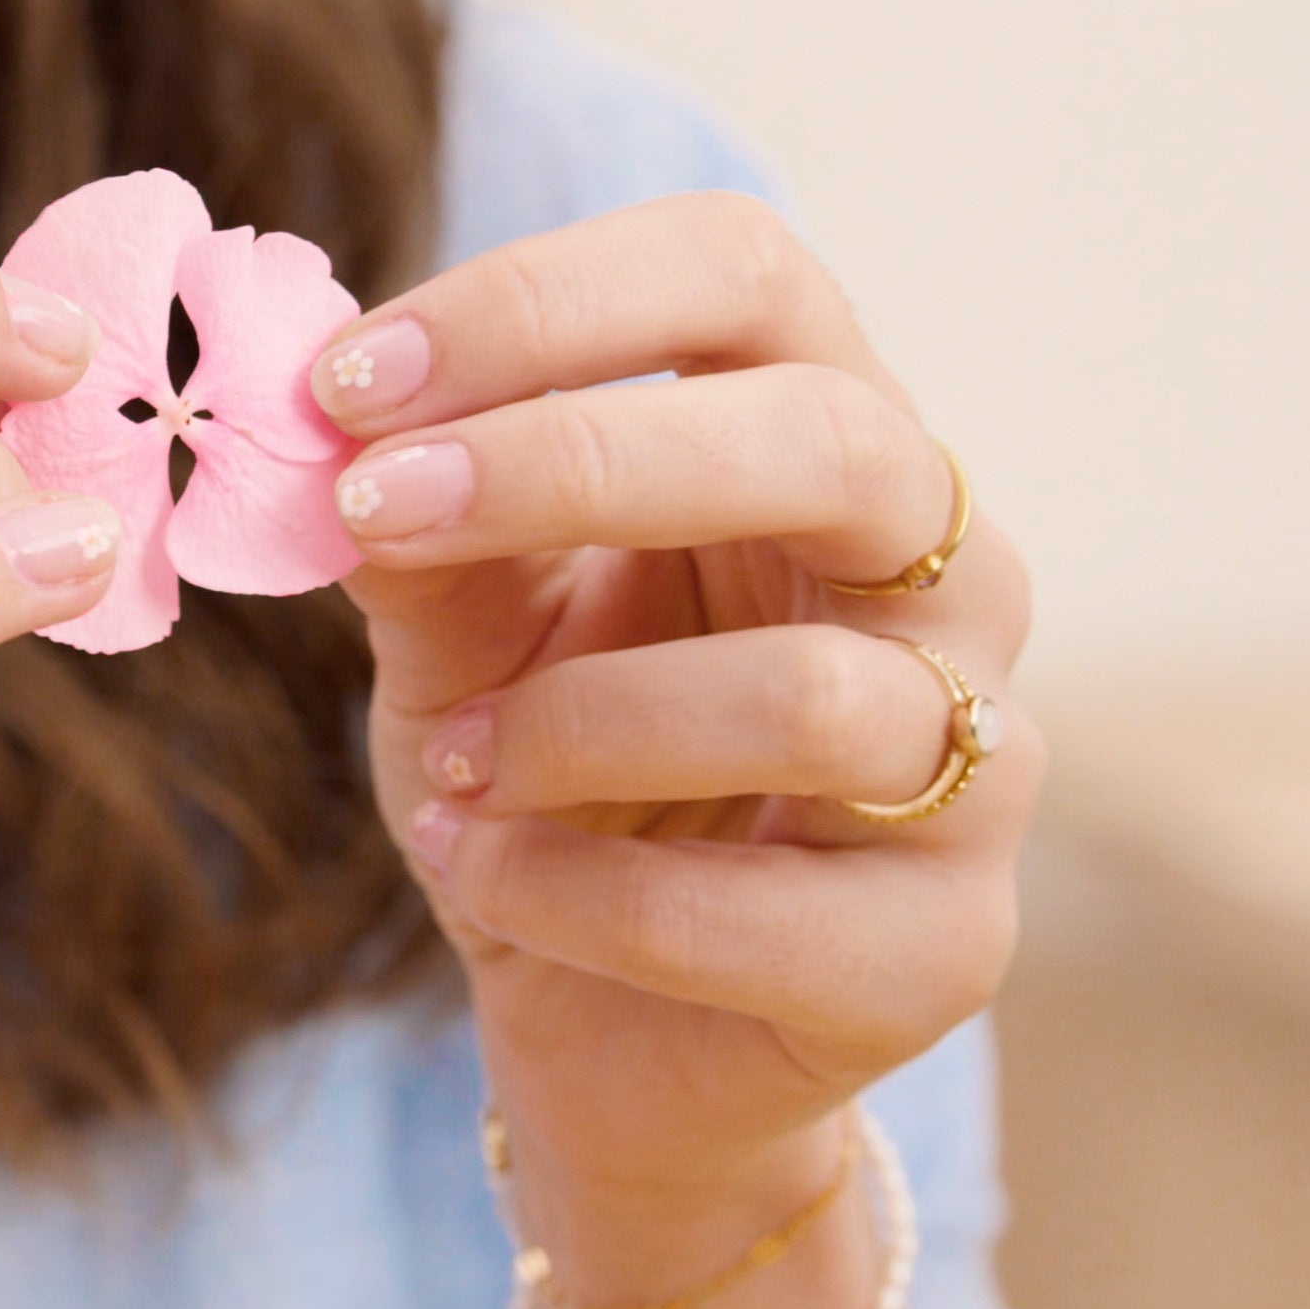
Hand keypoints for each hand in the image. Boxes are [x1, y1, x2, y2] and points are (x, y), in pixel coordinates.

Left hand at [315, 190, 1035, 1285]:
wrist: (598, 1035)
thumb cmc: (542, 776)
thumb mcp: (457, 629)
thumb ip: (416, 532)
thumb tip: (330, 430)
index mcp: (828, 440)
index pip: (746, 273)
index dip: (546, 301)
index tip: (349, 381)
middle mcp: (949, 578)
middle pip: (834, 443)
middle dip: (574, 460)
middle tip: (376, 509)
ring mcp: (978, 766)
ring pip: (806, 698)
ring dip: (568, 725)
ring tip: (452, 767)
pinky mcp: (940, 949)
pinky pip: (753, 909)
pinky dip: (570, 891)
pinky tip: (485, 877)